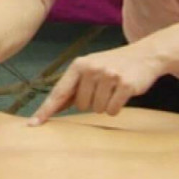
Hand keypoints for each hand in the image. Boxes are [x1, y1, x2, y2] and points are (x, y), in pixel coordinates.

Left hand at [28, 44, 162, 125]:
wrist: (145, 55)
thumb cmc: (113, 65)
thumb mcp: (91, 69)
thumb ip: (73, 87)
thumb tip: (54, 107)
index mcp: (79, 65)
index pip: (59, 92)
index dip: (46, 110)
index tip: (34, 124)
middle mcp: (92, 69)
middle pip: (81, 105)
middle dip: (92, 102)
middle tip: (104, 88)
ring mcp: (109, 76)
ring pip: (97, 110)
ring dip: (105, 105)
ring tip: (114, 89)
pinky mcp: (125, 85)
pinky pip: (113, 110)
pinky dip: (116, 107)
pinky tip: (122, 93)